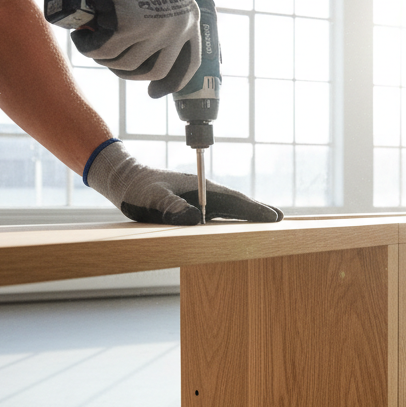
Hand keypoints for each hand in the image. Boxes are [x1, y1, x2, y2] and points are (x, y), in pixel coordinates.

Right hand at [59, 0, 200, 97]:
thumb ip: (161, 20)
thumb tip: (146, 55)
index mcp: (189, 20)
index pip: (188, 64)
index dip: (171, 82)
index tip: (156, 93)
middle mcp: (177, 28)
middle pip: (153, 71)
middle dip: (129, 73)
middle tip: (110, 60)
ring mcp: (154, 29)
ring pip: (125, 64)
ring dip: (105, 57)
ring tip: (93, 38)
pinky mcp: (128, 27)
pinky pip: (104, 52)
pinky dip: (89, 46)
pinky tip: (82, 36)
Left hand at [86, 141, 283, 225]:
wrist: (125, 179)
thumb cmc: (137, 188)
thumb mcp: (152, 198)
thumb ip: (172, 207)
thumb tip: (196, 219)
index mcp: (199, 188)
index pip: (233, 200)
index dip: (253, 209)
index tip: (272, 217)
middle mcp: (204, 193)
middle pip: (236, 205)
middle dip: (257, 212)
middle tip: (281, 221)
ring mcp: (199, 199)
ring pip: (229, 210)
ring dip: (247, 216)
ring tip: (268, 223)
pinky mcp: (192, 206)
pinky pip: (218, 214)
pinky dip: (232, 219)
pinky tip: (238, 227)